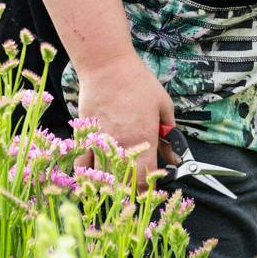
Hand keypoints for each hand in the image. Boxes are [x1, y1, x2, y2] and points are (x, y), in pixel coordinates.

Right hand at [72, 51, 174, 183]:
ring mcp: (100, 142)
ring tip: (118, 185)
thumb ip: (169, 135)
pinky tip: (94, 177)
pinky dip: (87, 175)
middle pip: (124, 183)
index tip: (152, 189)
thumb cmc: (138, 83)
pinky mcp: (84, 136)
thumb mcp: (163, 106)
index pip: (145, 178)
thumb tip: (175, 157)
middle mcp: (121, 145)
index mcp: (143, 139)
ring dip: (111, 185)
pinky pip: (81, 164)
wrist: (106, 66)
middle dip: (131, 191)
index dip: (149, 189)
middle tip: (136, 189)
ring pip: (102, 177)